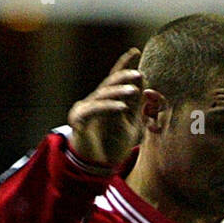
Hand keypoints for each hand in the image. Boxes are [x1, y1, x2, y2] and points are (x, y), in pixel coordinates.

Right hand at [68, 48, 143, 169]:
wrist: (95, 170)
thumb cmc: (110, 148)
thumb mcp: (130, 125)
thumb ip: (136, 107)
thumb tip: (144, 85)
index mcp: (104, 101)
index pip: (114, 79)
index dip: (123, 64)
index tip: (135, 52)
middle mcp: (93, 102)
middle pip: (108, 83)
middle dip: (123, 76)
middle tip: (139, 74)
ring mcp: (85, 110)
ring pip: (102, 95)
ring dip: (118, 92)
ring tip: (133, 91)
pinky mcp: (79, 121)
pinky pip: (95, 110)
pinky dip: (108, 107)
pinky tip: (121, 107)